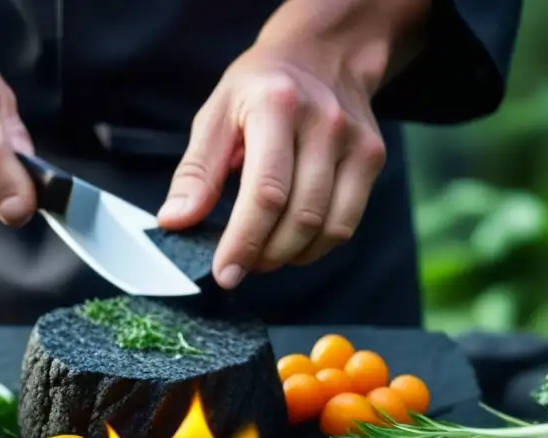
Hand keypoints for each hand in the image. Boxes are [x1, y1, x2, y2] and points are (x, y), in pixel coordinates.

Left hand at [158, 0, 427, 288]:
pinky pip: (346, 224)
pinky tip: (291, 241)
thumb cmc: (260, 89)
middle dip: (265, 256)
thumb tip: (175, 221)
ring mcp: (355, 141)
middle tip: (240, 265)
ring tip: (262, 254)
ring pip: (327, 228)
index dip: (243, 242)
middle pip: (299, 217)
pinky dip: (315, 247)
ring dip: (290, 257)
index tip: (224, 273)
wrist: (323, 53)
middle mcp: (323, 122)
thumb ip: (196, 171)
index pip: (265, 193)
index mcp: (276, 105)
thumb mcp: (216, 114)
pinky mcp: (372, 158)